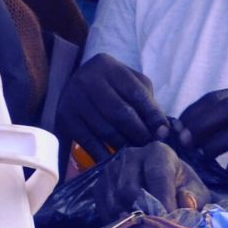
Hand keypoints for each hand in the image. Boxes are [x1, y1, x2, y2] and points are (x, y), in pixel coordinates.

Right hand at [57, 54, 171, 158]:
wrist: (76, 83)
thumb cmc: (112, 85)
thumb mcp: (132, 83)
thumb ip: (148, 103)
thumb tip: (162, 132)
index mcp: (106, 66)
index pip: (136, 94)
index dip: (153, 116)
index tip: (164, 134)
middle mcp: (86, 80)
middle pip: (120, 114)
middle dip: (139, 134)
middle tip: (151, 147)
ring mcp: (72, 101)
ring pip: (105, 131)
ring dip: (125, 147)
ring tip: (137, 154)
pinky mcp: (63, 120)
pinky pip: (88, 143)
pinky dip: (105, 156)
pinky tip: (117, 161)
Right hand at [98, 142, 209, 219]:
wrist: (165, 187)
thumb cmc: (182, 189)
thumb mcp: (197, 192)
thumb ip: (195, 198)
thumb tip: (186, 202)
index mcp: (158, 152)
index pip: (157, 175)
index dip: (163, 200)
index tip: (169, 222)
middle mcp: (132, 155)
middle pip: (129, 189)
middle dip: (143, 213)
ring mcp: (112, 169)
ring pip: (114, 200)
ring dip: (129, 219)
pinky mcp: (100, 184)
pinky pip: (104, 208)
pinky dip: (116, 221)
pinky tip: (131, 226)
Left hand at [177, 86, 227, 169]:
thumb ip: (223, 123)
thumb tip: (186, 133)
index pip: (214, 97)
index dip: (193, 112)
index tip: (177, 128)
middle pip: (224, 105)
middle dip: (200, 122)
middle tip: (184, 139)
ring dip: (214, 138)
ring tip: (199, 153)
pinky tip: (224, 166)